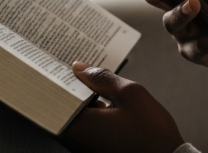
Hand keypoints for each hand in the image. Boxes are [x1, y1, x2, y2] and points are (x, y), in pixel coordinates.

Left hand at [61, 62, 183, 152]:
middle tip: (80, 68)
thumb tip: (79, 69)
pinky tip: (106, 101)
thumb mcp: (130, 94)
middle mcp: (77, 140)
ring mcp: (86, 147)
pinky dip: (93, 113)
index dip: (59, 78)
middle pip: (65, 107)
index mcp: (80, 126)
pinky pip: (88, 128)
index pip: (57, 97)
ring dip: (84, 100)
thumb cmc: (151, 131)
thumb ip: (102, 78)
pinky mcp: (97, 150)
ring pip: (77, 117)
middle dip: (72, 87)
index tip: (63, 64)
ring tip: (95, 82)